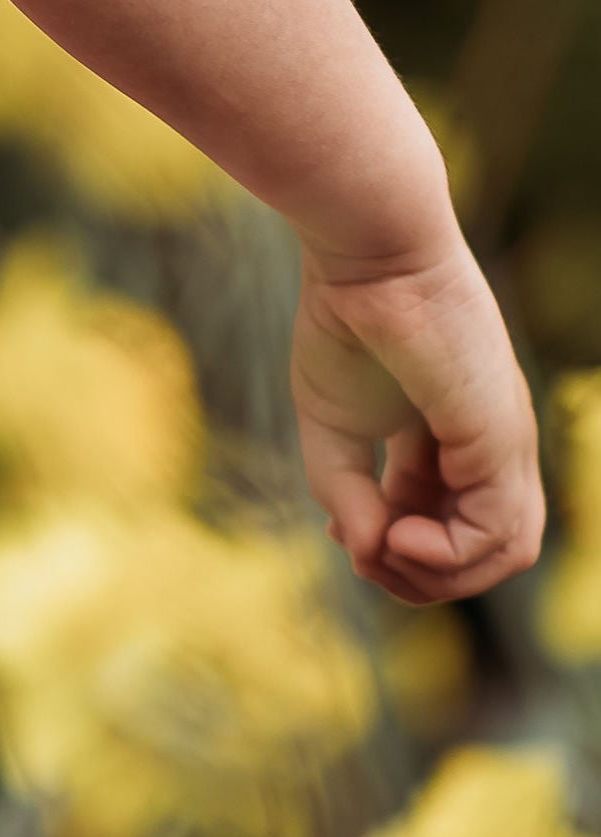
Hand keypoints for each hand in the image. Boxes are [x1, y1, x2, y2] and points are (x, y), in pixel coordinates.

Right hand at [292, 230, 541, 603]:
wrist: (367, 259)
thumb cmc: (346, 323)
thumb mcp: (330, 425)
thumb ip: (344, 491)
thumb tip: (363, 553)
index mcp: (455, 438)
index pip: (448, 520)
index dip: (395, 546)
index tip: (342, 533)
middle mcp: (494, 447)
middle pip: (488, 550)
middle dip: (424, 577)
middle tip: (365, 558)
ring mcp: (505, 445)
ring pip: (507, 552)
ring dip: (440, 576)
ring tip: (383, 553)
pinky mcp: (500, 441)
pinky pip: (495, 531)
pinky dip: (446, 555)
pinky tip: (396, 538)